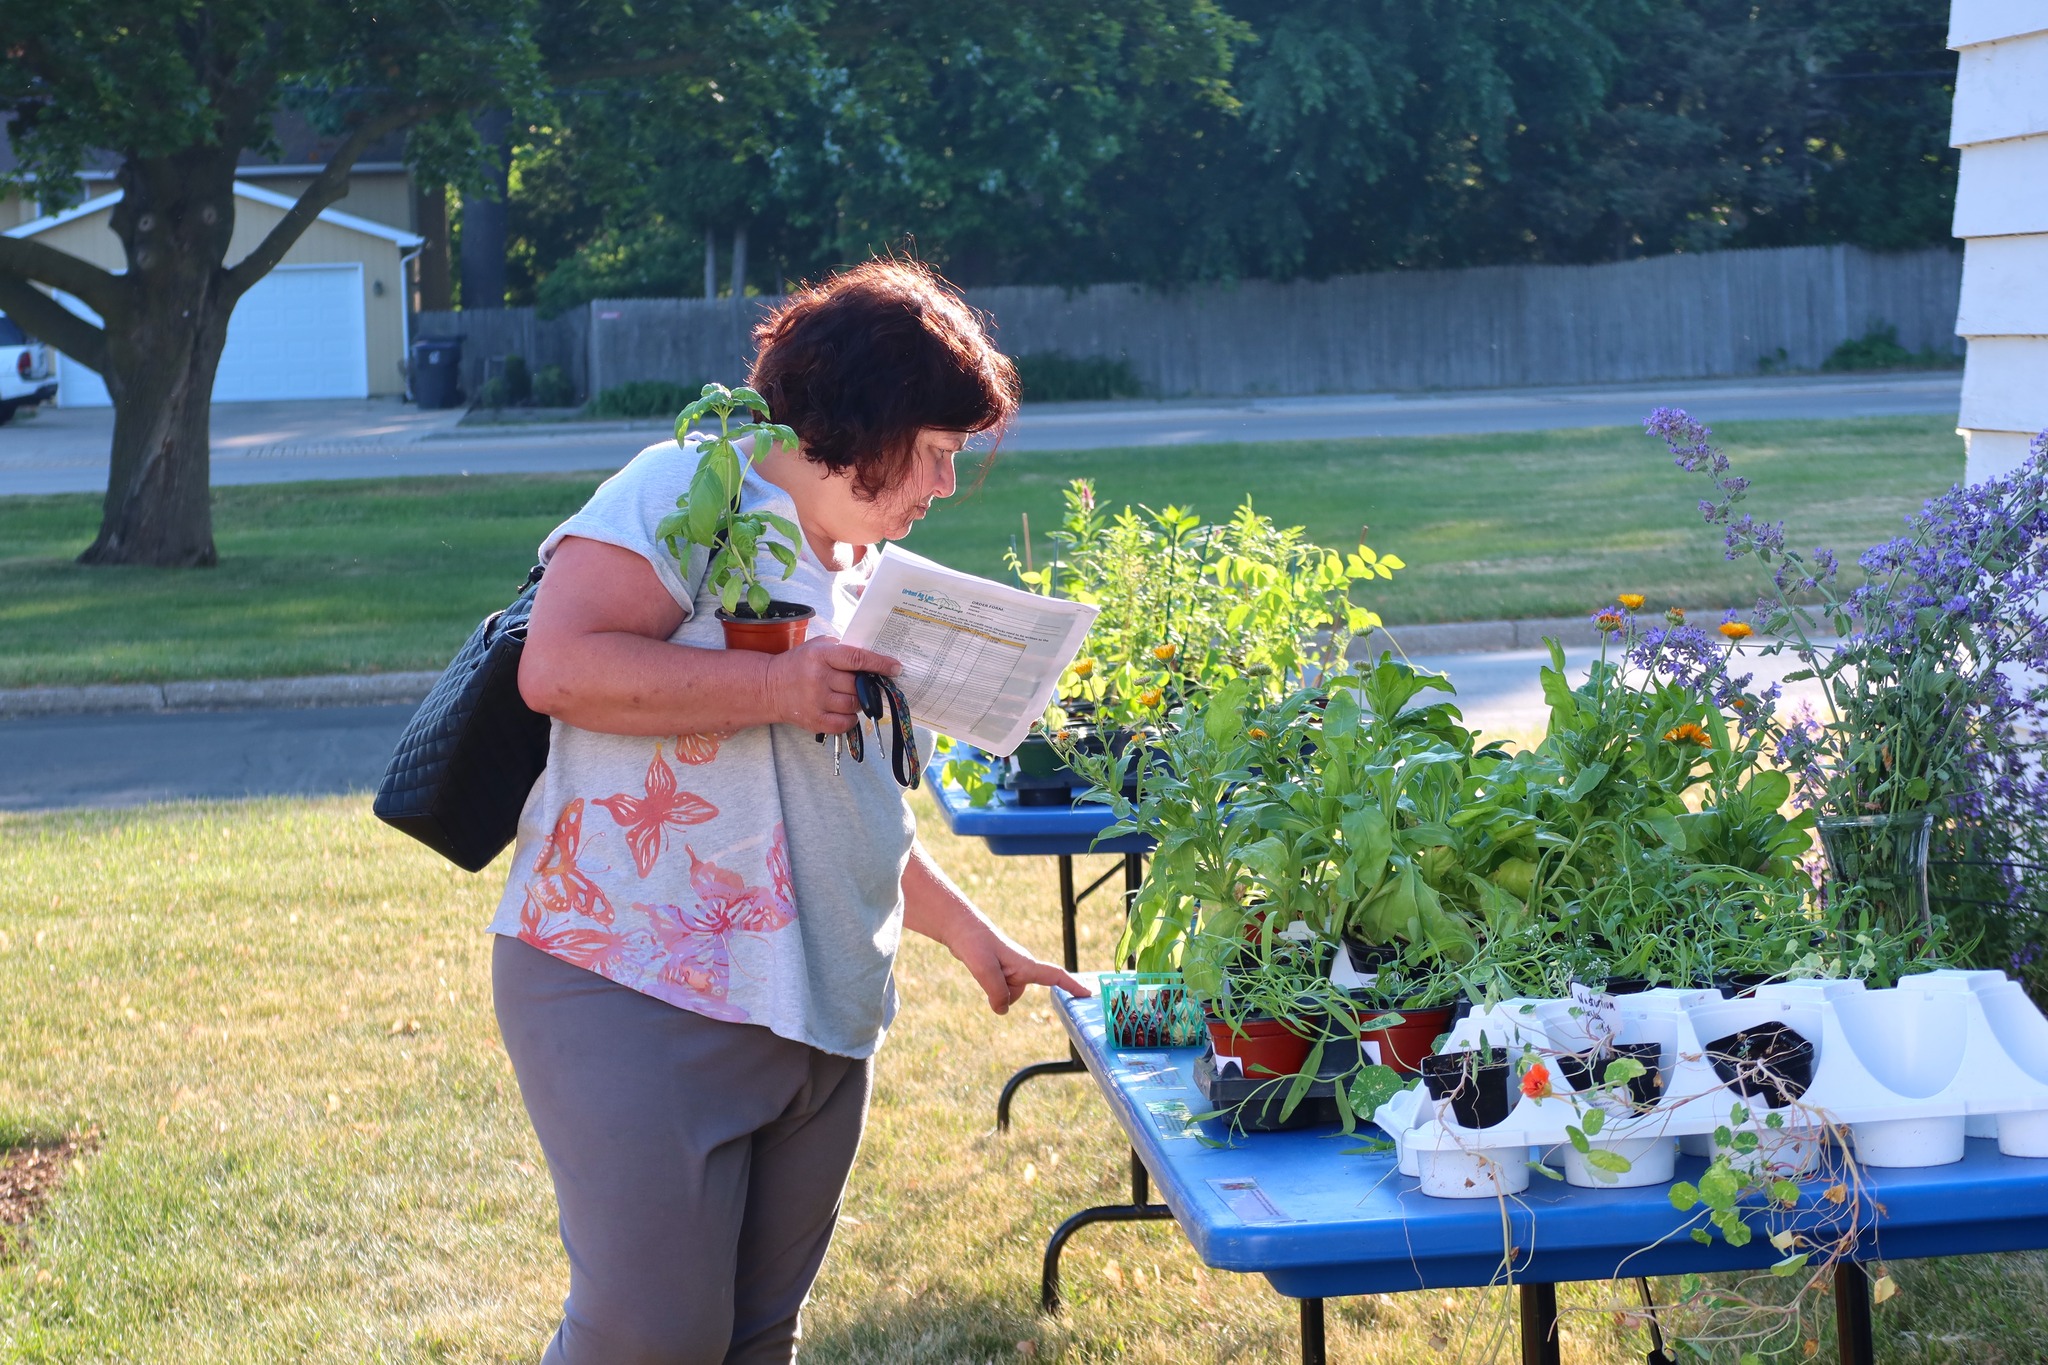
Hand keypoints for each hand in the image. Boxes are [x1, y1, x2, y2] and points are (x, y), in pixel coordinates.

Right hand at [766, 639, 899, 733]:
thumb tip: (874, 660)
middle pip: (858, 685)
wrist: (769, 687)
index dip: (880, 664)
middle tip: (862, 684)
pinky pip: (846, 723)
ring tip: (847, 695)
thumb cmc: (799, 664)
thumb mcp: (818, 646)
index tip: (896, 668)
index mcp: (821, 655)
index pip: (858, 659)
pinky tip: (842, 710)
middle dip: (865, 686)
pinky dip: (850, 718)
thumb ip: (843, 649)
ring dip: (858, 702)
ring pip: (855, 705)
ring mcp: (816, 701)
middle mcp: (819, 677)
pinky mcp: (814, 721)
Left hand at [946, 919, 1090, 1014]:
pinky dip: (989, 985)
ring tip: (981, 965)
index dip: (1072, 986)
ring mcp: (1011, 968)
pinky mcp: (1000, 970)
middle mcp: (1022, 967)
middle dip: (1002, 994)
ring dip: (992, 989)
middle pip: (1017, 994)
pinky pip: (997, 988)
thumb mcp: (986, 970)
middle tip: (986, 971)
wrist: (960, 927)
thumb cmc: (975, 943)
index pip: (1055, 976)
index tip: (1088, 994)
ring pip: (1005, 993)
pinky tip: (980, 969)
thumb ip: (998, 993)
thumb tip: (1003, 1010)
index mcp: (1026, 964)